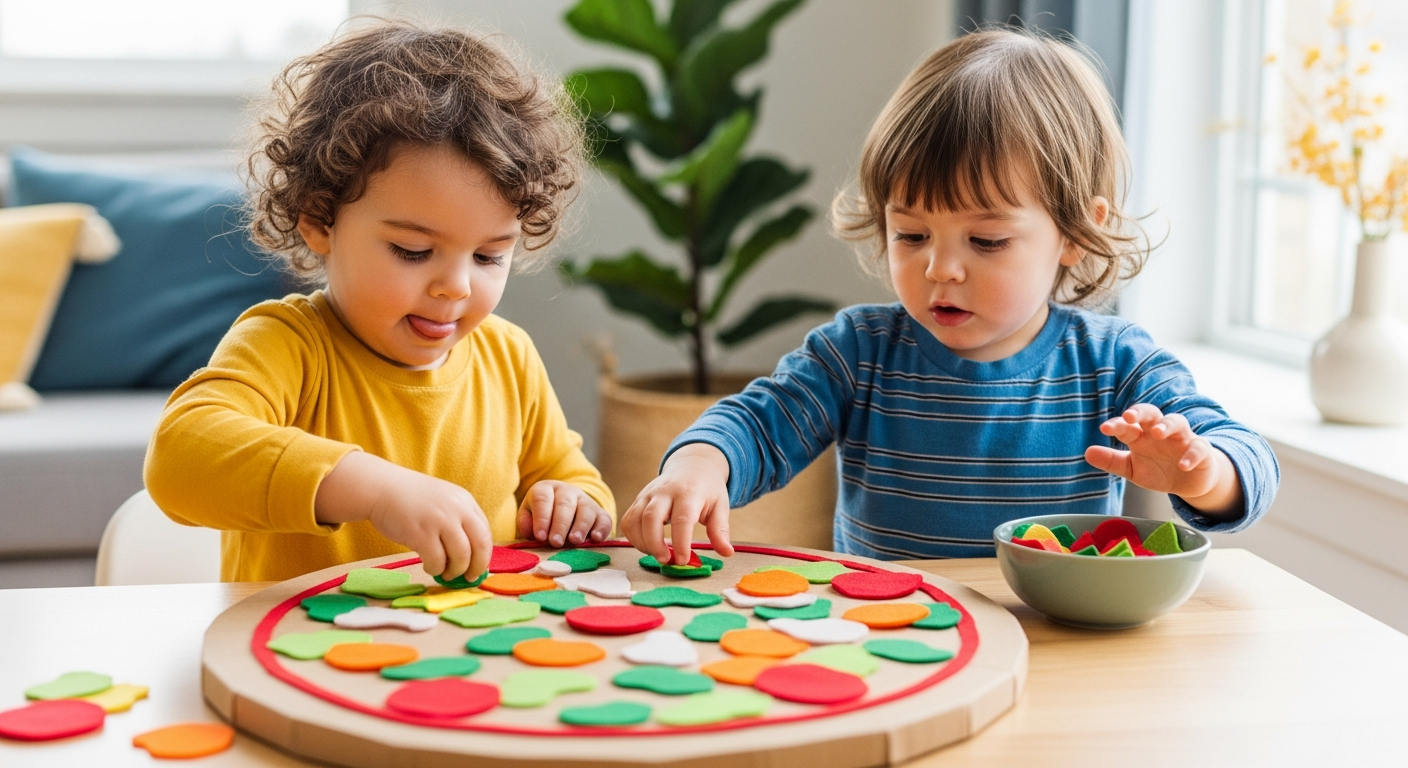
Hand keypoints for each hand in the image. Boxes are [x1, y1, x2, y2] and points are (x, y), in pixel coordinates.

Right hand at [315, 451, 492, 579]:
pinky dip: (435, 569)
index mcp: (465, 501)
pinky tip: (429, 567)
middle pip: (480, 545)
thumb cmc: (412, 498)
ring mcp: (439, 521)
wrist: (382, 487)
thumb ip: (458, 520)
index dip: (484, 554)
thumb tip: (470, 555)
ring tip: (445, 574)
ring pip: (461, 556)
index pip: (485, 532)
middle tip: (469, 578)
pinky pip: (437, 561)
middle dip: (477, 567)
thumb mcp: (444, 500)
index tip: (478, 567)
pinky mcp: (420, 533)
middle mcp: (457, 509)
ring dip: (455, 571)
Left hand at [516, 480, 612, 546]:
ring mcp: (585, 500)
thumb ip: (526, 523)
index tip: (540, 536)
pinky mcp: (600, 512)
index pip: (542, 499)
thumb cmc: (542, 518)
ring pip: (586, 510)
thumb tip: (531, 531)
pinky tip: (595, 538)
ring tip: (574, 541)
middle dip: (560, 525)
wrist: (563, 513)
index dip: (541, 518)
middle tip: (555, 542)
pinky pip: (604, 518)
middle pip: (565, 504)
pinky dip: (601, 528)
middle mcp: (567, 491)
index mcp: (546, 489)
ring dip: (580, 526)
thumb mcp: (529, 516)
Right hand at [620, 443, 733, 565]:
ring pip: (634, 519)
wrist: (691, 466)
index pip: (681, 518)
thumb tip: (727, 553)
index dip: (680, 542)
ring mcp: (648, 494)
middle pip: (650, 517)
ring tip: (658, 554)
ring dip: (642, 543)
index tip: (683, 560)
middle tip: (666, 560)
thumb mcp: (720, 506)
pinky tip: (648, 546)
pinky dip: (633, 538)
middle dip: (654, 543)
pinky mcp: (638, 500)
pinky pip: (628, 520)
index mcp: (689, 492)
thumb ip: (720, 530)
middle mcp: (664, 491)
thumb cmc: (707, 489)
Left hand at [1084, 404, 1242, 516]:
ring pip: (1177, 422)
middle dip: (1141, 412)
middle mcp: (1160, 432)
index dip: (1117, 425)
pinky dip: (1191, 455)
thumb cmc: (1157, 469)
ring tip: (1158, 433)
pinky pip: (1198, 448)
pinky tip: (1183, 464)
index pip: (1127, 425)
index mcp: (1141, 435)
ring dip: (1167, 425)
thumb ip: (1111, 461)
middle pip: (1151, 414)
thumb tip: (1086, 453)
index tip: (1104, 428)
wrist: (1187, 482)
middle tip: (1130, 416)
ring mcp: (1182, 438)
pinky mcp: (1201, 450)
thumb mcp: (1132, 469)